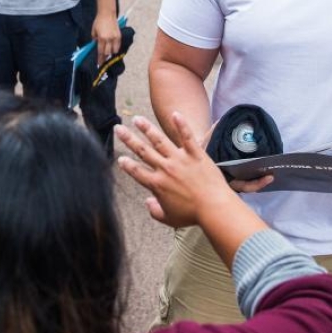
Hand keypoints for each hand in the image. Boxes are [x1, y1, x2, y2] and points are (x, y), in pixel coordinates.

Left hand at [91, 13, 121, 65]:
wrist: (107, 14)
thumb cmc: (99, 22)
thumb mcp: (93, 31)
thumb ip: (94, 39)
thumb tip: (95, 46)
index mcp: (101, 38)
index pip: (100, 51)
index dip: (100, 59)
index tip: (99, 64)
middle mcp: (109, 39)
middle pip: (108, 53)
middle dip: (105, 57)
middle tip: (103, 58)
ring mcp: (115, 38)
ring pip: (114, 51)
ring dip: (111, 53)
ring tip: (108, 53)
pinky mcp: (119, 36)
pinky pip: (118, 46)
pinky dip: (115, 48)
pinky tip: (113, 49)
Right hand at [116, 114, 245, 227]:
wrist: (213, 208)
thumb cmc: (192, 215)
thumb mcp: (170, 219)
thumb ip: (155, 212)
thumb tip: (148, 203)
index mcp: (157, 184)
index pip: (137, 172)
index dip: (127, 166)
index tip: (120, 158)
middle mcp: (165, 169)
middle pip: (142, 151)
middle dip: (128, 139)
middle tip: (118, 129)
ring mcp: (180, 160)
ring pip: (159, 140)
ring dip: (147, 129)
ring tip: (137, 119)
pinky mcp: (195, 154)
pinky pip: (187, 137)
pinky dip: (181, 125)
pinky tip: (175, 113)